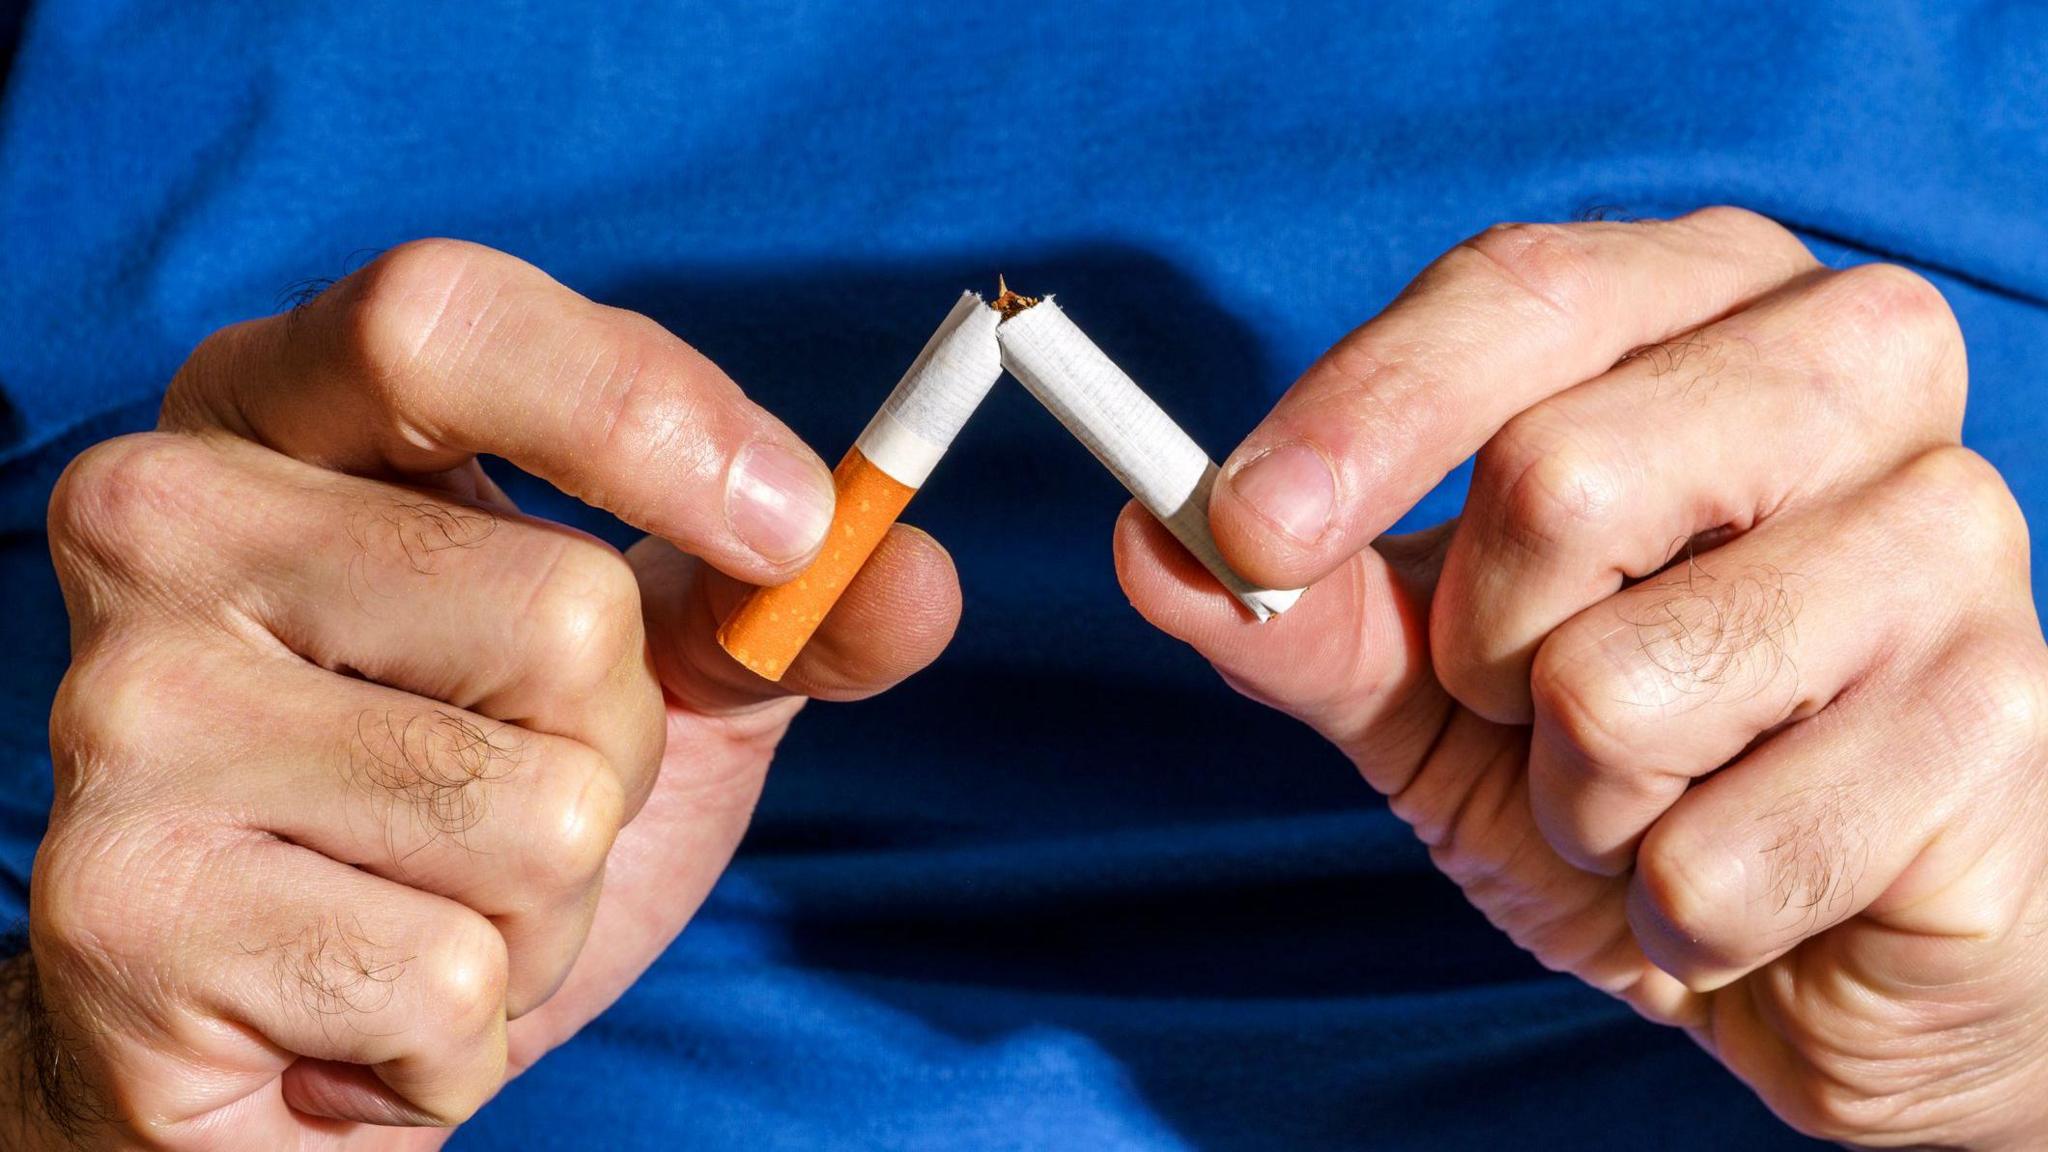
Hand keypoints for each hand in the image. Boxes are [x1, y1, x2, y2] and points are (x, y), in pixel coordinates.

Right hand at [17, 240, 957, 1147]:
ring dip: (548, 906)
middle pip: (559, 610)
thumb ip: (778, 614)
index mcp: (271, 411)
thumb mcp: (642, 680)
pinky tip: (368, 1008)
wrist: (298, 1035)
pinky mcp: (122, 909)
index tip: (790, 520)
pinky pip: (454, 977)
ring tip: (430, 900)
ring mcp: (121, 715)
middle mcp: (160, 523)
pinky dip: (471, 1023)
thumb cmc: (461, 811)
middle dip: (610, 751)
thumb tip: (917, 570)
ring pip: (533, 814)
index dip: (640, 407)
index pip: (437, 320)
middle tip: (496, 792)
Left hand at [1117, 208, 2047, 1147]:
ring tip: (1655, 798)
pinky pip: (1711, 853)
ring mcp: (1957, 538)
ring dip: (1576, 800)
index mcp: (1711, 304)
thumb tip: (1149, 541)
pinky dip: (1668, 909)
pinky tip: (1746, 879)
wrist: (1825, 934)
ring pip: (1618, 684)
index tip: (1242, 526)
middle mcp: (1856, 372)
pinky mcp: (2001, 716)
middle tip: (1539, 706)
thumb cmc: (1637, 764)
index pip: (1517, 294)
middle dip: (1485, 652)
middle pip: (1557, 473)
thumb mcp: (1436, 686)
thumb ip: (1306, 612)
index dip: (1359, 412)